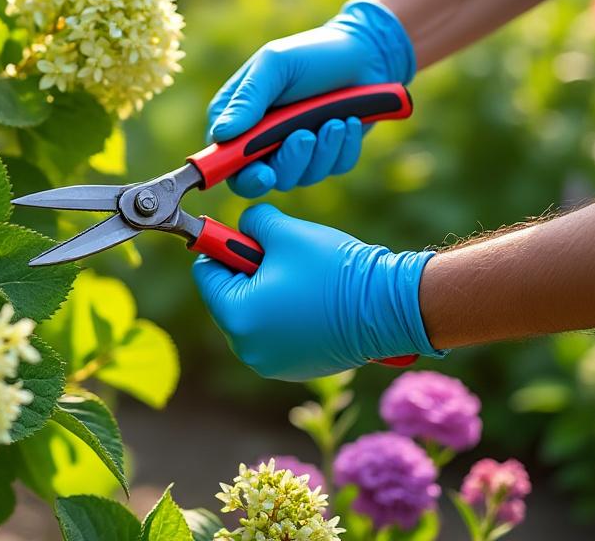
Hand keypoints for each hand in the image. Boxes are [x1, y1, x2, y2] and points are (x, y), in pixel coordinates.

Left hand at [193, 204, 442, 380]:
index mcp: (236, 317)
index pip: (206, 273)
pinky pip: (276, 336)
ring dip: (268, 295)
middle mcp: (247, 349)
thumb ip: (251, 223)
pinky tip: (315, 303)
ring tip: (304, 281)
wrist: (387, 307)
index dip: (225, 248)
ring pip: (254, 317)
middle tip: (284, 260)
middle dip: (249, 275)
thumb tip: (243, 226)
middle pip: (229, 297)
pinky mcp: (294, 370)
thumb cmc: (333, 269)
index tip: (250, 239)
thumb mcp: (284, 232)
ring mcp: (271, 364)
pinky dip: (286, 317)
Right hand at [206, 0, 415, 197]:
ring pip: (301, 177)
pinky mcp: (326, 156)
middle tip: (306, 136)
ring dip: (321, 150)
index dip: (240, 174)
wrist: (365, 53)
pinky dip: (342, 148)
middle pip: (264, 178)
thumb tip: (221, 134)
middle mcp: (262, 140)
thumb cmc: (312, 53)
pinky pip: (333, 169)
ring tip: (335, 119)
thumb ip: (247, 100)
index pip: (226, 161)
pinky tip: (348, 121)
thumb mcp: (274, 66)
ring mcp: (295, 151)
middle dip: (289, 161)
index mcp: (239, 118)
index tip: (262, 173)